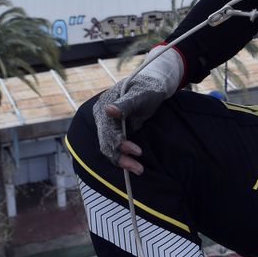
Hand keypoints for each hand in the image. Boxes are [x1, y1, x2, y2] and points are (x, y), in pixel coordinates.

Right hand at [91, 45, 184, 170]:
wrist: (154, 86)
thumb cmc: (147, 88)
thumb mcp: (139, 96)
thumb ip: (124, 105)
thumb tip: (107, 110)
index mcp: (104, 107)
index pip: (107, 132)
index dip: (119, 143)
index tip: (137, 151)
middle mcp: (104, 118)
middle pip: (107, 143)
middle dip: (121, 157)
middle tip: (139, 168)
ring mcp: (110, 126)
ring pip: (111, 148)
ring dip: (122, 160)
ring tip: (139, 170)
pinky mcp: (118, 132)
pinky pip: (117, 148)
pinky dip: (125, 157)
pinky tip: (135, 165)